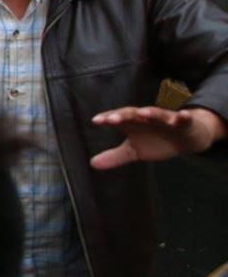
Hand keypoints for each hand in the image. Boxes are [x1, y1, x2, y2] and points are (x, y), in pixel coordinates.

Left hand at [90, 106, 226, 169]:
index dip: (107, 119)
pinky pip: (184, 119)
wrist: (184, 138)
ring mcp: (165, 119)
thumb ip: (115, 156)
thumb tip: (92, 164)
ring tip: (143, 113)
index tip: (95, 121)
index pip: (117, 119)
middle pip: (133, 114)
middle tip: (112, 119)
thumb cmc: (156, 141)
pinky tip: (183, 115)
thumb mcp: (134, 151)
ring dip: (151, 113)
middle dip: (123, 116)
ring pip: (157, 114)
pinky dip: (183, 117)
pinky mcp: (183, 123)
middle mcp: (147, 118)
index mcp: (133, 123)